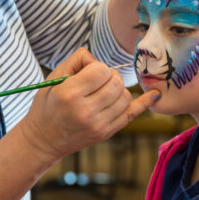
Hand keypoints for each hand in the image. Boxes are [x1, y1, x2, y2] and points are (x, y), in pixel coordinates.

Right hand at [14, 48, 159, 162]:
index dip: (97, 67)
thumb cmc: (48, 105)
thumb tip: (101, 60)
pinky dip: (144, 103)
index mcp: (70, 94)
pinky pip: (132, 114)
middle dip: (110, 76)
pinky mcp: (106, 133)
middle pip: (116, 82)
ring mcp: (98, 124)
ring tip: (104, 92)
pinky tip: (155, 95)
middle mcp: (85, 111)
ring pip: (126, 96)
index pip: (101, 70)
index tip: (88, 73)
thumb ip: (77, 60)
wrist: (44, 139)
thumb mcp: (54, 78)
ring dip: (118, 89)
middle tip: (98, 82)